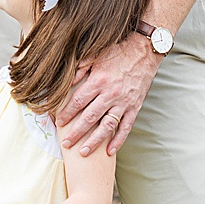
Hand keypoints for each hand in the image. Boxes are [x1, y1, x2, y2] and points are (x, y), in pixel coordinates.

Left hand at [57, 35, 158, 156]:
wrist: (145, 51)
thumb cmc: (118, 52)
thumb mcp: (96, 55)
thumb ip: (79, 69)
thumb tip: (65, 82)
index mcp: (99, 81)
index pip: (78, 101)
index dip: (66, 113)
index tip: (58, 122)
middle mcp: (111, 94)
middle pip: (89, 118)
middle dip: (76, 132)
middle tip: (65, 144)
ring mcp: (124, 102)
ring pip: (107, 126)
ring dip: (94, 141)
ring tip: (83, 152)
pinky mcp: (135, 107)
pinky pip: (126, 127)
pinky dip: (118, 140)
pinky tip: (110, 151)